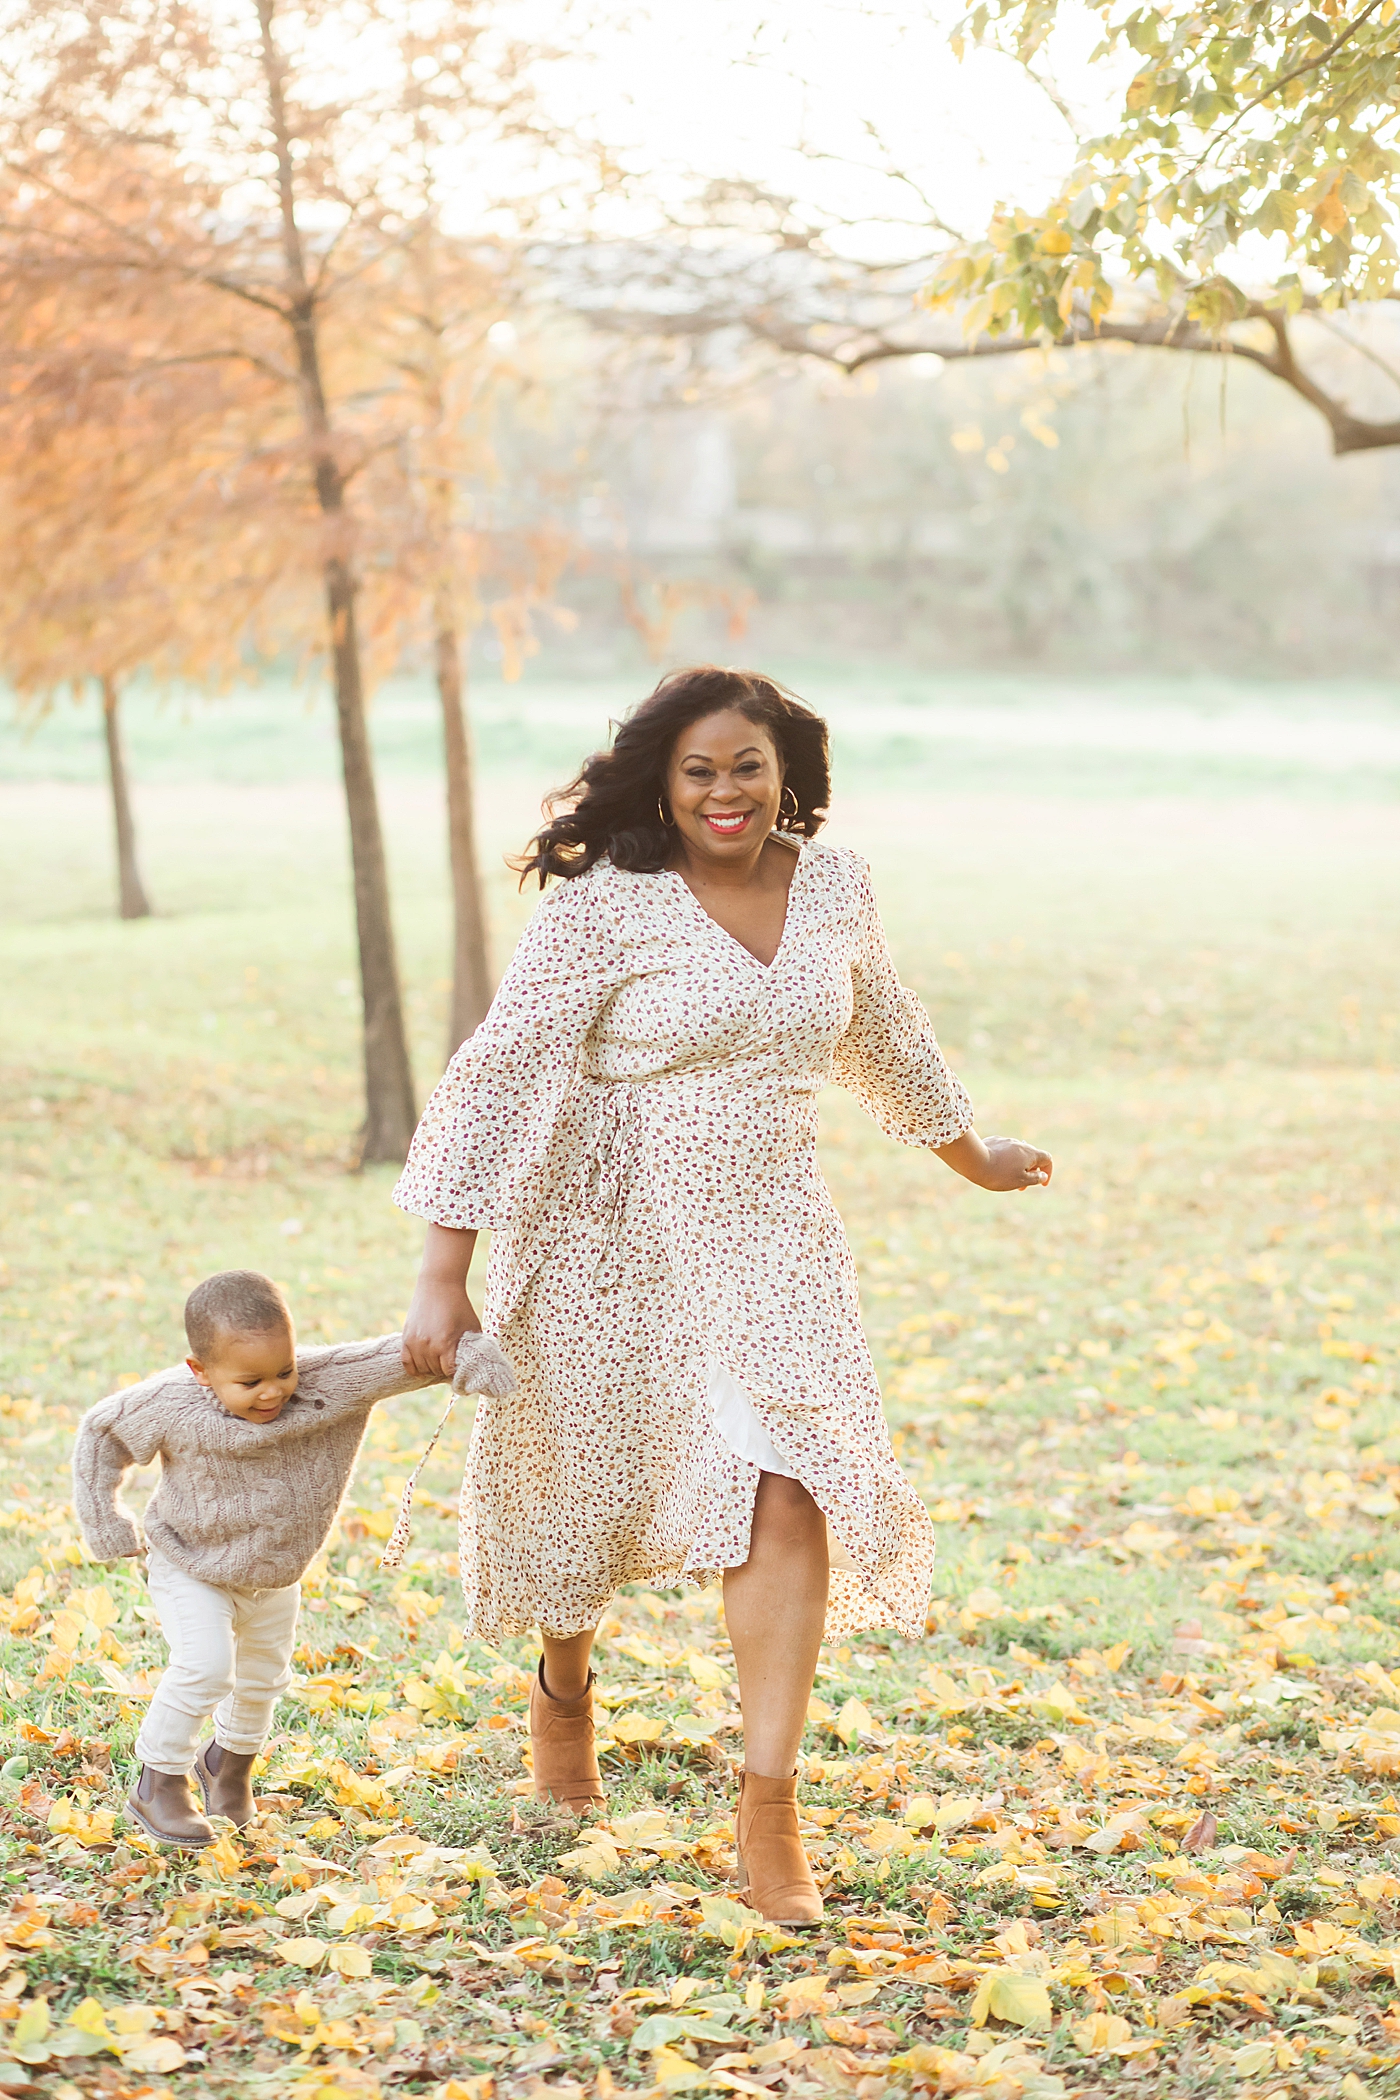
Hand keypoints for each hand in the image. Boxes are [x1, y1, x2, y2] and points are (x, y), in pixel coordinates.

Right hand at [402, 1225, 481, 1380]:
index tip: (461, 1368)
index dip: (456, 1372)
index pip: (449, 1372)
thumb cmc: (459, 1305)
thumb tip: (476, 1363)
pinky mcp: (405, 1338)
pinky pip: (406, 1363)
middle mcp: (427, 1346)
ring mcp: (414, 1342)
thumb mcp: (471, 1326)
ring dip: (430, 1368)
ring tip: (439, 1361)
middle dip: (444, 1369)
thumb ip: (472, 1346)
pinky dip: (414, 1367)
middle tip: (450, 1363)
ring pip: (421, 1369)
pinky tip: (423, 1365)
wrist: (438, 1284)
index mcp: (444, 1344)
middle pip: (435, 1371)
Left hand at [979, 1136, 1052, 1191]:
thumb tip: (1043, 1175)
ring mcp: (1006, 1141)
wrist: (974, 1162)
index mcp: (1030, 1153)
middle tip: (1021, 1187)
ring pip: (1017, 1154)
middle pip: (1031, 1157)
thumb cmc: (999, 1174)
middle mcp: (1020, 1144)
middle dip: (1030, 1172)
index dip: (1048, 1171)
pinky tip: (994, 1169)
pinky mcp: (994, 1141)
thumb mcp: (1020, 1181)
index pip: (1047, 1158)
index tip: (1042, 1183)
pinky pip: (1004, 1151)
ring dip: (1016, 1167)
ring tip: (1005, 1179)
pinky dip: (1004, 1161)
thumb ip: (1035, 1178)